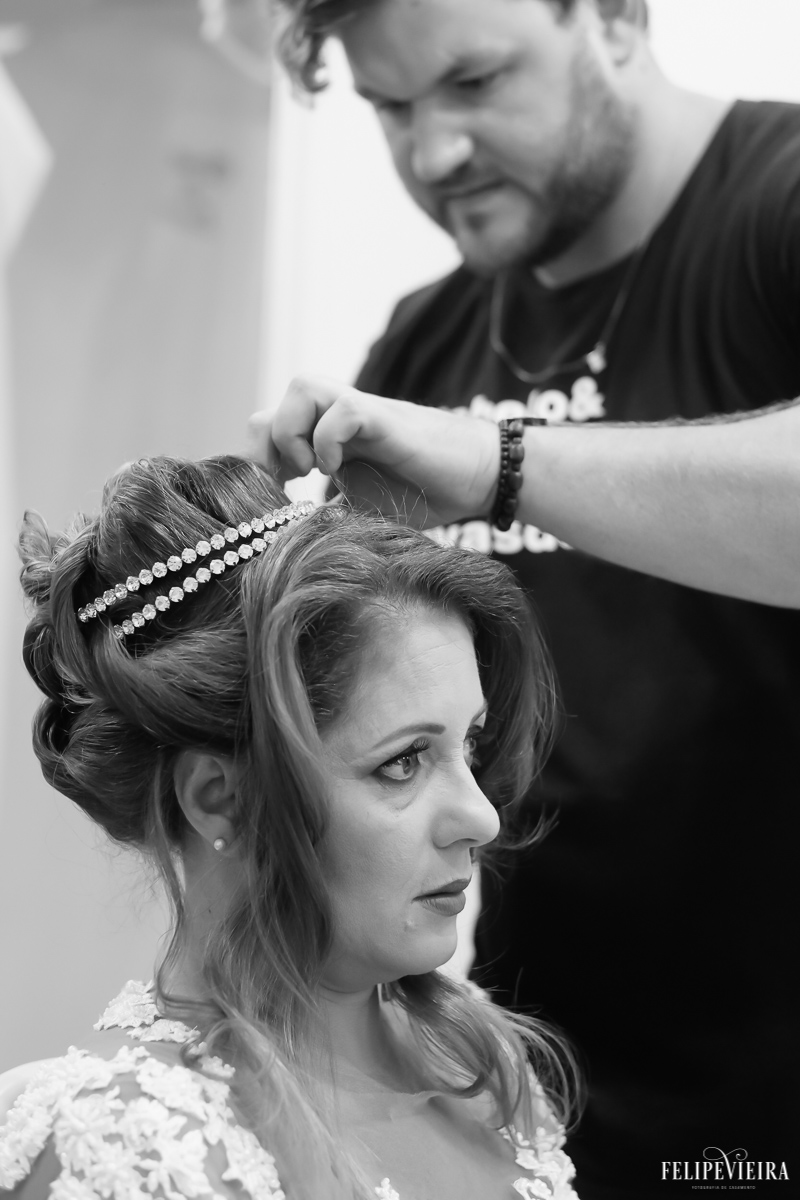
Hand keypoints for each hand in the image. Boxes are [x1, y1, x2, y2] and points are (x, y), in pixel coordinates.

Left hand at [248, 375, 499, 527]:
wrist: (479, 481)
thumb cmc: (424, 494)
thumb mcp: (361, 511)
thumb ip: (325, 515)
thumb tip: (288, 542)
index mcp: (327, 440)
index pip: (269, 430)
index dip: (257, 461)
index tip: (268, 501)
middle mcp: (337, 421)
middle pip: (276, 405)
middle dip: (264, 447)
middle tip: (282, 486)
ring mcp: (361, 416)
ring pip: (303, 387)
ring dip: (292, 431)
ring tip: (306, 471)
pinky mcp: (386, 419)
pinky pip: (344, 409)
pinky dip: (329, 439)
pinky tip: (335, 470)